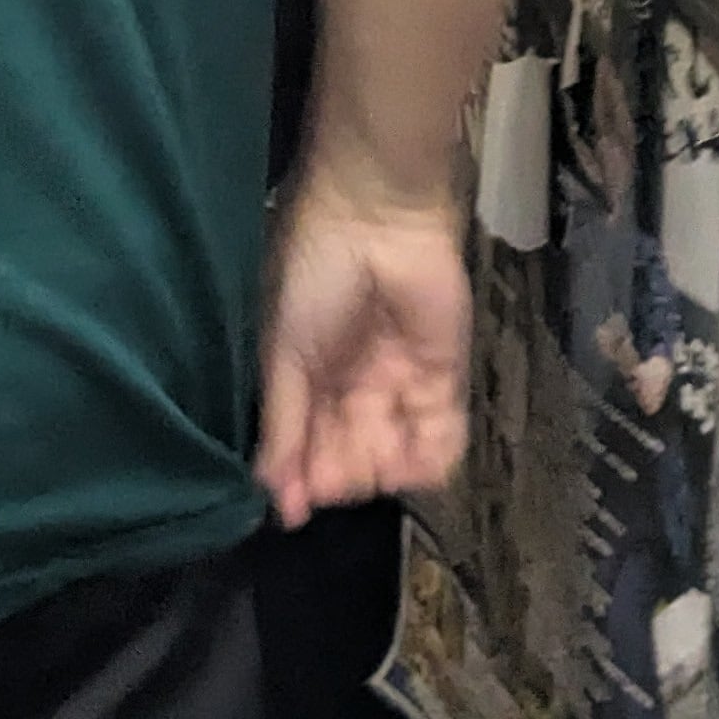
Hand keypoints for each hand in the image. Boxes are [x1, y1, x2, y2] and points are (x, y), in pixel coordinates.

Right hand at [258, 174, 472, 530]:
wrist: (374, 215)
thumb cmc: (312, 273)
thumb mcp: (282, 350)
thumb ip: (283, 424)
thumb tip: (275, 500)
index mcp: (303, 380)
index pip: (303, 448)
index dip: (302, 480)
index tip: (297, 504)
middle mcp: (350, 389)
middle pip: (349, 457)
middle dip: (343, 475)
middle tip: (337, 476)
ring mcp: (398, 384)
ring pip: (394, 454)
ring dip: (386, 472)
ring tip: (378, 467)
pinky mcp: (443, 376)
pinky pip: (442, 433)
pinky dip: (433, 459)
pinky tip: (417, 467)